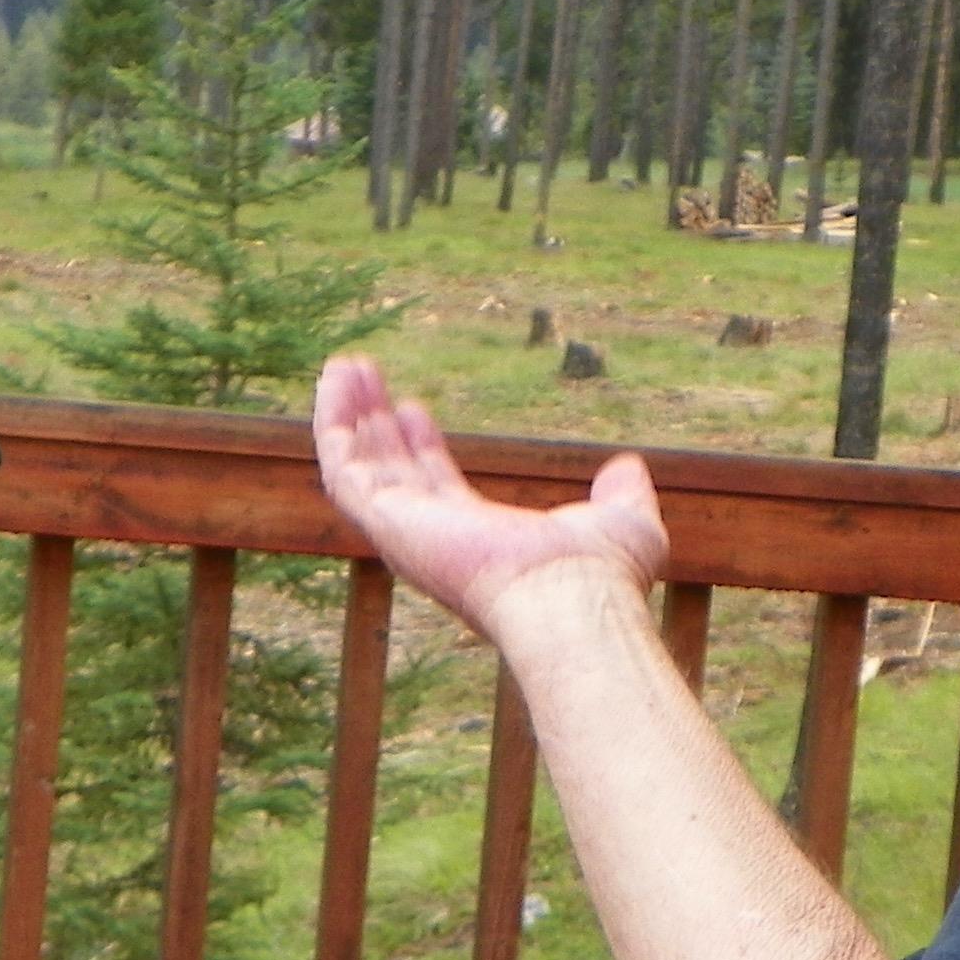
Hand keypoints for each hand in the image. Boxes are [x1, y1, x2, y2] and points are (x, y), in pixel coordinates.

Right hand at [313, 355, 668, 637]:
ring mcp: (406, 534)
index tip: (413, 409)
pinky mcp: (387, 522)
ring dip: (347, 415)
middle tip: (366, 379)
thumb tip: (626, 470)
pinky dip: (333, 422)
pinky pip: (342, 467)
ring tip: (344, 364)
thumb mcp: (622, 520)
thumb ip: (620, 494)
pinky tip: (337, 378)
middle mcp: (435, 543)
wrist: (573, 595)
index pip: (435, 491)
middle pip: (390, 475)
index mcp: (480, 544)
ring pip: (358, 468)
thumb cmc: (600, 574)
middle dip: (375, 426)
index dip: (422, 448)